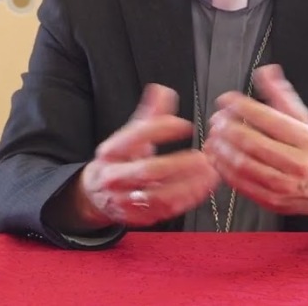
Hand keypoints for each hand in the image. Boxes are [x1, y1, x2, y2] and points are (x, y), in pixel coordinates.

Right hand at [56, 84, 219, 231]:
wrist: (97, 194)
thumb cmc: (120, 159)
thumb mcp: (129, 135)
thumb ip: (150, 114)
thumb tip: (162, 90)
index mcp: (111, 150)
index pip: (136, 135)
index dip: (162, 128)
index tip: (185, 125)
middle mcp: (114, 175)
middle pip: (147, 170)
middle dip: (179, 164)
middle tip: (203, 157)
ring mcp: (124, 199)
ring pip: (158, 195)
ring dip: (188, 185)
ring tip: (210, 174)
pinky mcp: (137, 216)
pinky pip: (165, 210)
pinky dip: (187, 200)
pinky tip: (203, 188)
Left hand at [203, 64, 307, 215]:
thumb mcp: (305, 121)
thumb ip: (282, 96)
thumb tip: (266, 72)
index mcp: (305, 139)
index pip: (268, 118)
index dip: (242, 106)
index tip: (227, 99)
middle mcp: (296, 162)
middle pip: (252, 141)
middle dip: (227, 127)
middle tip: (216, 119)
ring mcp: (284, 183)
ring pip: (244, 163)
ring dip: (222, 148)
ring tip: (213, 136)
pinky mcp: (272, 199)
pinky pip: (241, 184)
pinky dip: (224, 169)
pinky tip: (216, 157)